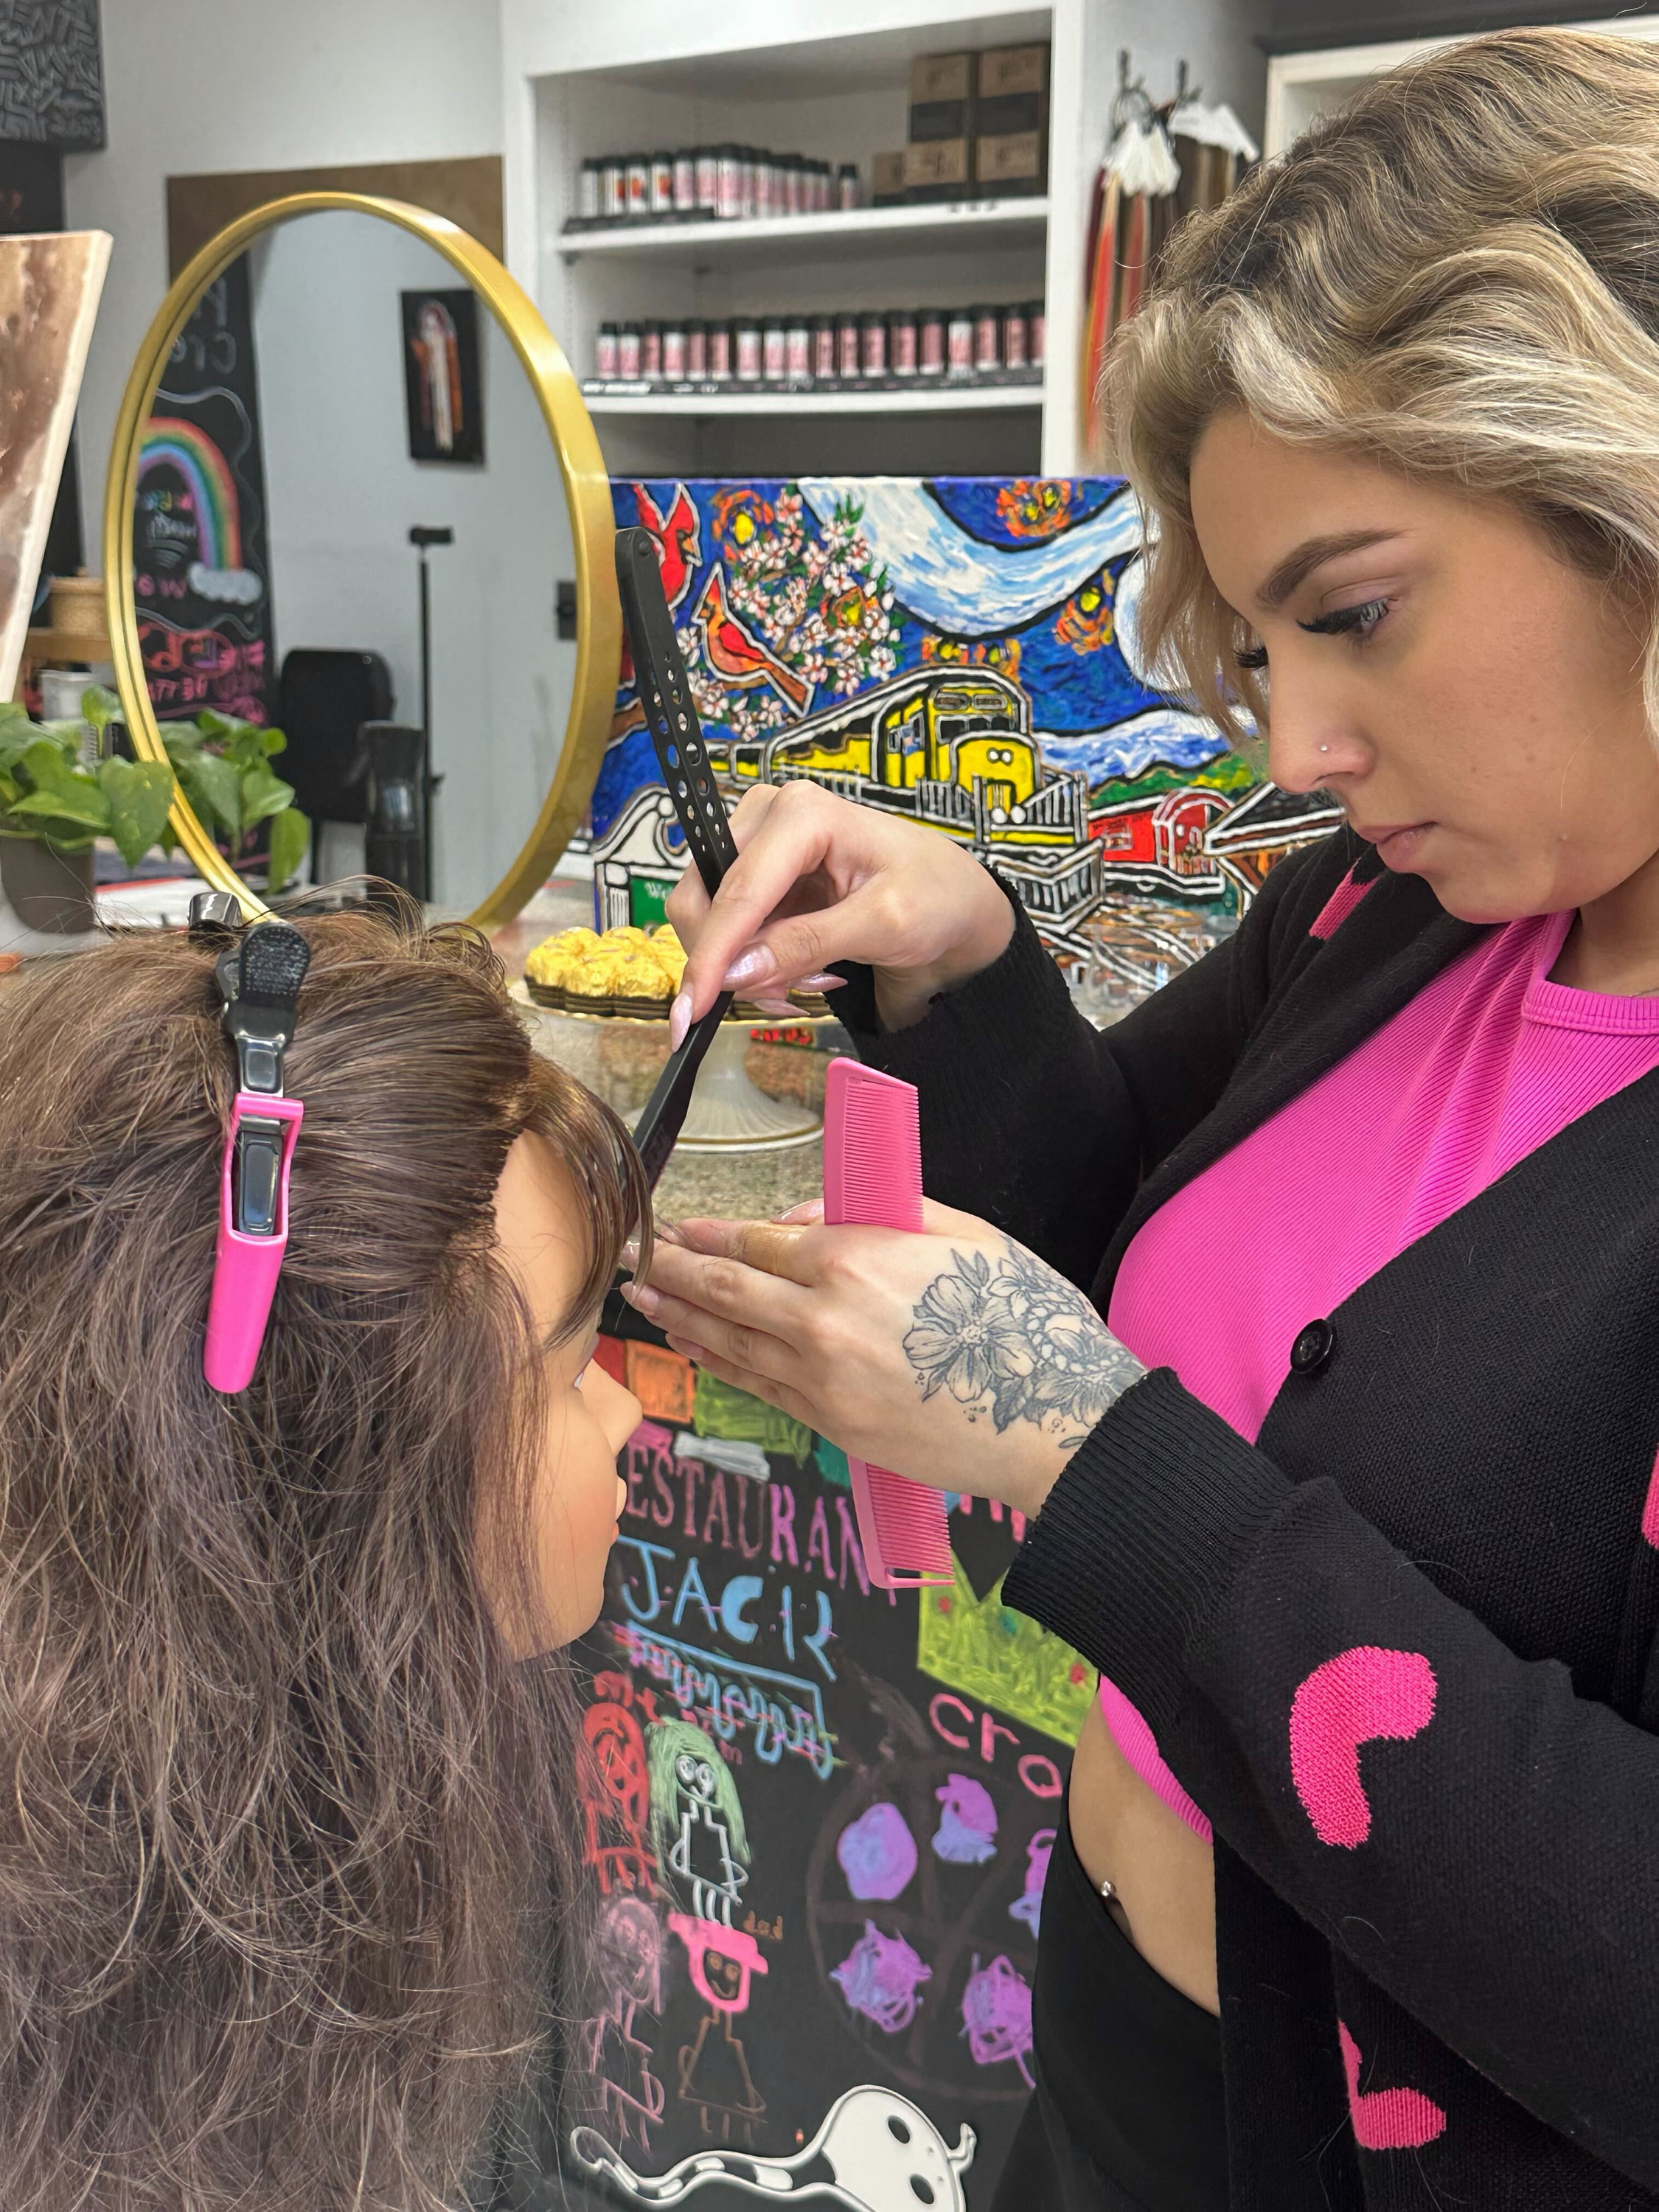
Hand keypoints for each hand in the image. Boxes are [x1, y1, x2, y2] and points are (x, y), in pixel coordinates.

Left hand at [621, 1203, 1144, 1519]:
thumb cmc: (1023, 1318)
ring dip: (681, 1319)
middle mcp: (822, 1318)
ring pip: (731, 1343)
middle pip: (725, 1291)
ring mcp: (822, 1379)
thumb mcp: (962, 1233)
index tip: (676, 1228)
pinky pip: (759, 1386)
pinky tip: (697, 1350)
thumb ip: (878, 1213)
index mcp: (855, 1259)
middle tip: (633, 1260)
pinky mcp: (833, 1424)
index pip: (758, 1242)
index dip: (709, 1235)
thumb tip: (805, 1223)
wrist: (1056, 1420)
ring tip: (645, 1302)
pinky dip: (720, 1364)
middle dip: (670, 1272)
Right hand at [664, 780, 1015, 1043]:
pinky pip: (729, 932)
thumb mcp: (883, 924)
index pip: (736, 891)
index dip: (709, 954)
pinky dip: (757, 965)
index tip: (692, 1009)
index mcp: (801, 814)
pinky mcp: (759, 877)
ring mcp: (759, 847)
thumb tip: (733, 973)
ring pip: (710, 921)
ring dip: (750, 968)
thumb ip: (805, 944)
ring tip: (813, 978)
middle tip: (788, 996)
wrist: (956, 900)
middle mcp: (768, 818)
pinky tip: (804, 971)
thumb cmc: (936, 897)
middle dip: (734, 962)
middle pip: (704, 899)